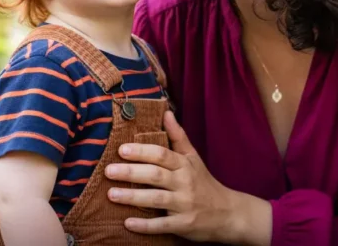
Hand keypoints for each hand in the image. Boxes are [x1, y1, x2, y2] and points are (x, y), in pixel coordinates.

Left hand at [104, 111, 269, 243]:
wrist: (228, 213)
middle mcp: (185, 183)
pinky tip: (128, 223)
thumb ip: (178, 136)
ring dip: (133, 198)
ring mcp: (185, 205)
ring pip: (157, 199)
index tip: (121, 150)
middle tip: (108, 171)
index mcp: (185, 165)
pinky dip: (146, 225)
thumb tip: (165, 112)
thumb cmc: (204, 183)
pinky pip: (163, 225)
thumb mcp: (193, 158)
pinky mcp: (184, 225)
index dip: (141, 151)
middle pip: (156, 175)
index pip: (162, 155)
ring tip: (111, 195)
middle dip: (131, 173)